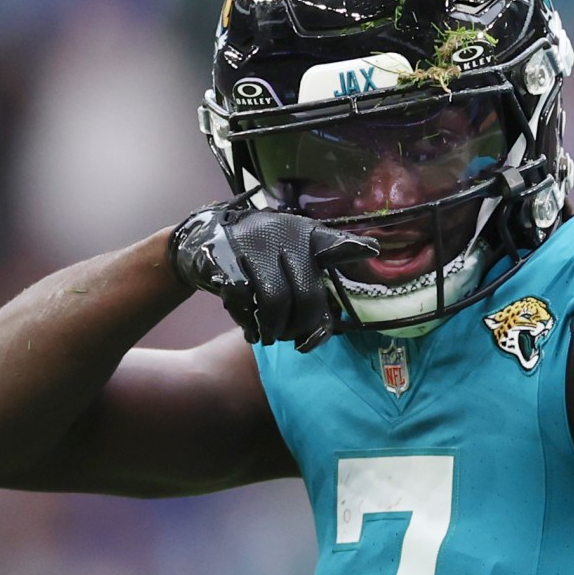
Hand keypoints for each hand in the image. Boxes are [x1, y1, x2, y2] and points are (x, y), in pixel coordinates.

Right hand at [168, 203, 376, 351]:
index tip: (371, 251)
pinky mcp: (224, 260)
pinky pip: (242, 302)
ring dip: (275, 329)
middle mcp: (281, 234)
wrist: (202, 239)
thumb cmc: (259, 253)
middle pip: (307, 292)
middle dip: (305, 325)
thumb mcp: (291, 249)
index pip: (332, 241)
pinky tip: (251, 331)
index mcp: (303, 233)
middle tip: (299, 341)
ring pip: (275, 301)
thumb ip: (323, 263)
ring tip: (271, 337)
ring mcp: (251, 245)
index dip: (351, 247)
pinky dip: (248, 324)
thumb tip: (356, 277)